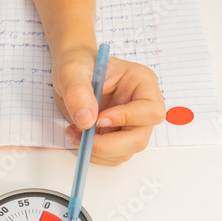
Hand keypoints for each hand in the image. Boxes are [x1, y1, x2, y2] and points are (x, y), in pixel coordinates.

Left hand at [53, 49, 166, 165]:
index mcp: (141, 83)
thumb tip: (87, 121)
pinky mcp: (117, 135)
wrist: (70, 74)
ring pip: (125, 151)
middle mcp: (141, 105)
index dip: (126, 119)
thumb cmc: (77, 65)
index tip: (98, 119)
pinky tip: (77, 136)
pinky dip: (93, 153)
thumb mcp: (71, 70)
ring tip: (74, 133)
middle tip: (83, 138)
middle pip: (140, 138)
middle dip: (109, 145)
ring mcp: (130, 124)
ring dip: (97, 151)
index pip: (150, 110)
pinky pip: (112, 156)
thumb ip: (78, 91)